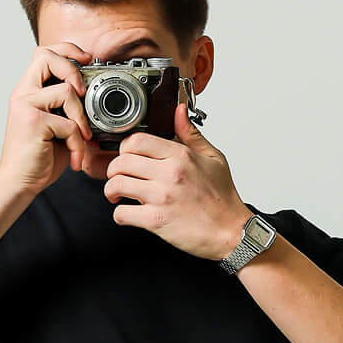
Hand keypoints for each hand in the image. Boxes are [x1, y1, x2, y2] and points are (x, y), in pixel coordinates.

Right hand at [0, 42, 95, 193]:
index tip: (85, 59)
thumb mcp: (55, 126)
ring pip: (66, 92)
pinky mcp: (34, 123)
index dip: (67, 50)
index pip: (44, 53)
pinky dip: (78, 144)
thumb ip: (66, 108)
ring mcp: (26, 107)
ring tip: (81, 138)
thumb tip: (92, 97)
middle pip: (47, 56)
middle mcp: (23, 95)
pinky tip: (74, 157)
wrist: (19, 183)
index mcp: (28, 91)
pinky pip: (69, 124)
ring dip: (82, 118)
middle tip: (83, 93)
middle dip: (73, 70)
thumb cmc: (38, 157)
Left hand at [103, 103, 252, 259]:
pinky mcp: (156, 221)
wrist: (230, 231)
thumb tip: (178, 112)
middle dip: (115, 170)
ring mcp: (161, 197)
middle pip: (121, 162)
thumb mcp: (213, 158)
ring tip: (118, 194)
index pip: (137, 141)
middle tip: (119, 176)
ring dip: (112, 191)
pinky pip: (122, 214)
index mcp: (181, 156)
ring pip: (117, 185)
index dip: (126, 148)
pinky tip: (128, 213)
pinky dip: (120, 215)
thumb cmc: (222, 198)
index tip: (127, 156)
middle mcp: (169, 174)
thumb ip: (190, 134)